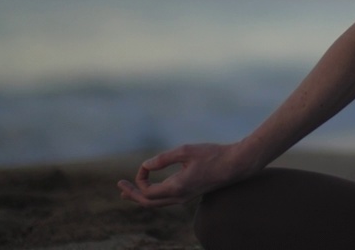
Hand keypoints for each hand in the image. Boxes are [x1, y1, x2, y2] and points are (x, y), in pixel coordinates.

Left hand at [117, 142, 252, 208]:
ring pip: (157, 204)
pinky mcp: (190, 194)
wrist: (236, 165)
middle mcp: (179, 197)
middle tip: (119, 186)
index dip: (139, 180)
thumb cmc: (213, 155)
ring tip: (127, 192)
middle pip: (149, 203)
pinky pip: (166, 200)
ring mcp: (185, 198)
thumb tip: (145, 165)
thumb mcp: (186, 151)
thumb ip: (163, 158)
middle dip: (133, 194)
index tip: (145, 165)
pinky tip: (150, 188)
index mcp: (177, 188)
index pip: (148, 192)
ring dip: (141, 197)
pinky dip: (153, 196)